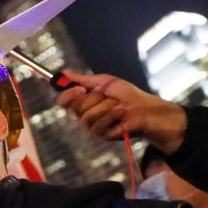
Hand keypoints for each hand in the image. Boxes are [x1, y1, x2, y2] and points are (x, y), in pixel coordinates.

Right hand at [56, 70, 187, 153]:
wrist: (144, 107)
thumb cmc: (126, 94)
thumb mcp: (104, 82)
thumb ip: (83, 79)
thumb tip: (64, 73)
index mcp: (82, 102)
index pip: (63, 101)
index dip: (68, 94)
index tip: (80, 89)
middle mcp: (83, 115)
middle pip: (74, 107)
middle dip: (93, 98)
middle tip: (106, 96)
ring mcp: (91, 126)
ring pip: (86, 116)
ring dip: (105, 106)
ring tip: (117, 105)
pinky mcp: (100, 134)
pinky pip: (97, 124)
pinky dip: (112, 115)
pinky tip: (121, 112)